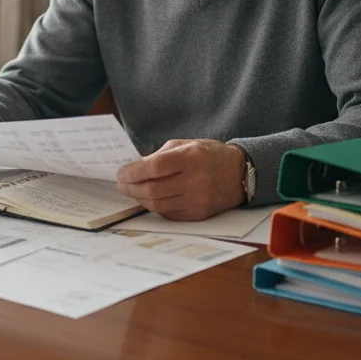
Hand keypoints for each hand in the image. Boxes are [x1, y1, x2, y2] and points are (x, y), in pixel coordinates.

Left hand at [115, 139, 245, 220]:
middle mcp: (195, 180)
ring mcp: (198, 200)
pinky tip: (149, 199)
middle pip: (153, 189)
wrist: (239, 173)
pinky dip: (155, 206)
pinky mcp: (198, 214)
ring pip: (158, 205)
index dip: (133, 172)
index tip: (121, 173)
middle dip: (131, 188)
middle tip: (121, 184)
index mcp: (191, 157)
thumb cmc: (210, 155)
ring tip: (132, 191)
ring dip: (140, 199)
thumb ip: (161, 156)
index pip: (155, 167)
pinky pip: (169, 214)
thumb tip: (135, 168)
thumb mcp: (186, 145)